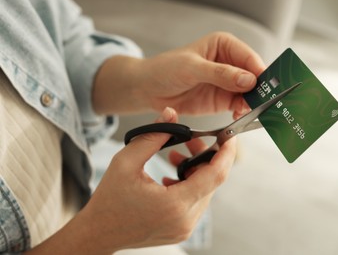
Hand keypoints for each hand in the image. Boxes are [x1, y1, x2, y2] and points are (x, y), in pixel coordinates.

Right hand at [28, 107, 236, 253]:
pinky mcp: (181, 230)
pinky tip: (170, 176)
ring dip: (195, 170)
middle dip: (204, 156)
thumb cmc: (109, 199)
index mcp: (175, 204)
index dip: (226, 153)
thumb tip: (171, 114)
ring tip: (173, 157)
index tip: (230, 136)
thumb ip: (153, 135)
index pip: (215, 175)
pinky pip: (195, 202)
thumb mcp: (126, 161)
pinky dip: (189, 185)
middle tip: (190, 140)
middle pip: (211, 181)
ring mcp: (185, 228)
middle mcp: (185, 220)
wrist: (98, 232)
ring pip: (205, 191)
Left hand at [93, 32, 264, 118]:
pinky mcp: (222, 99)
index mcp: (224, 45)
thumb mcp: (192, 68)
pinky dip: (243, 111)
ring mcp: (227, 82)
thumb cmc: (166, 69)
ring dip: (253, 102)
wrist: (149, 89)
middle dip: (260, 89)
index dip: (259, 71)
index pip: (248, 57)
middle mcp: (229, 63)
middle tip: (265, 102)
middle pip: (253, 76)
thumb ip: (220, 74)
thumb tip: (248, 80)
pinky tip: (240, 115)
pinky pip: (239, 105)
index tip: (266, 86)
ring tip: (251, 110)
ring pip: (249, 92)